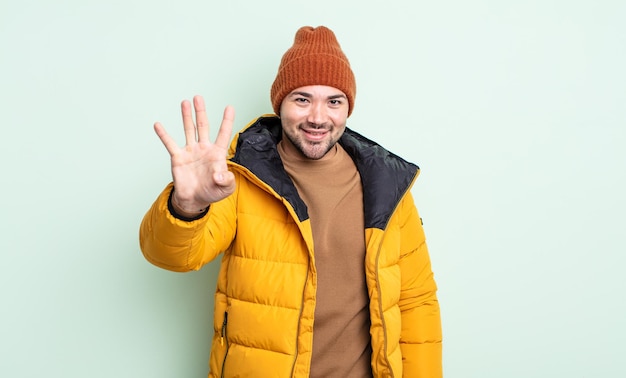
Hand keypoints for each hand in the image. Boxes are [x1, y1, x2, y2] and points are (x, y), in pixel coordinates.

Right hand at [154, 95, 235, 215]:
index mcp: (217, 154)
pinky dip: (164, 135)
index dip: (227, 121)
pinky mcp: (178, 158)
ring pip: (188, 130)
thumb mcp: (225, 189)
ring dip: (186, 116)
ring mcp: (191, 151)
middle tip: (198, 98)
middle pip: (203, 126)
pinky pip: (170, 144)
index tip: (229, 107)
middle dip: (201, 112)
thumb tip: (221, 175)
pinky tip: (158, 125)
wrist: (195, 200)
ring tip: (185, 102)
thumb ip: (227, 181)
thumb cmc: (212, 192)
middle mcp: (204, 149)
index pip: (223, 134)